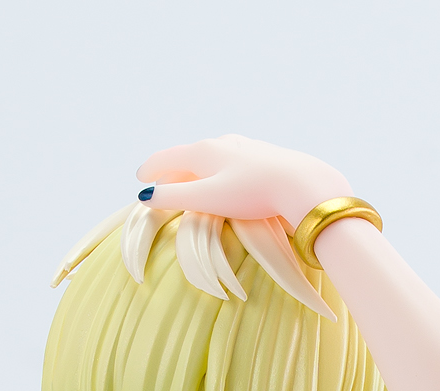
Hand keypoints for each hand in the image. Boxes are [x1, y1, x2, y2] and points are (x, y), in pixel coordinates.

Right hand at [136, 134, 349, 230]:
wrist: (299, 184)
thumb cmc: (252, 193)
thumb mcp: (207, 199)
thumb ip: (176, 199)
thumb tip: (147, 198)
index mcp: (204, 151)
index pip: (169, 157)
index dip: (152, 169)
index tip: (139, 177)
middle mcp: (222, 143)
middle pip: (188, 156)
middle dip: (173, 170)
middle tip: (161, 185)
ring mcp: (244, 147)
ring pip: (211, 157)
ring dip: (196, 169)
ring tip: (191, 180)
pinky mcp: (262, 156)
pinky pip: (230, 161)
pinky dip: (217, 170)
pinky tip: (225, 176)